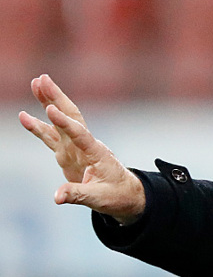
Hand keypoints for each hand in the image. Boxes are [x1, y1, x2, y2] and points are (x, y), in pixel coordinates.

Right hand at [18, 75, 145, 223]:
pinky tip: (24, 116)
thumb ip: (77, 194)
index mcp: (96, 153)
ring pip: (60, 121)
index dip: (64, 123)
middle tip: (42, 79)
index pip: (79, 134)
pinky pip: (51, 136)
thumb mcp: (99, 198)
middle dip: (56, 97)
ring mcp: (75, 147)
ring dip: (48, 102)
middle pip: (70, 116)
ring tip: (36, 83)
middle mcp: (85, 145)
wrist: (124, 194)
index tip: (51, 110)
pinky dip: (38, 125)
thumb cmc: (116, 194)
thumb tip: (56, 197)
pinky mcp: (67, 153)